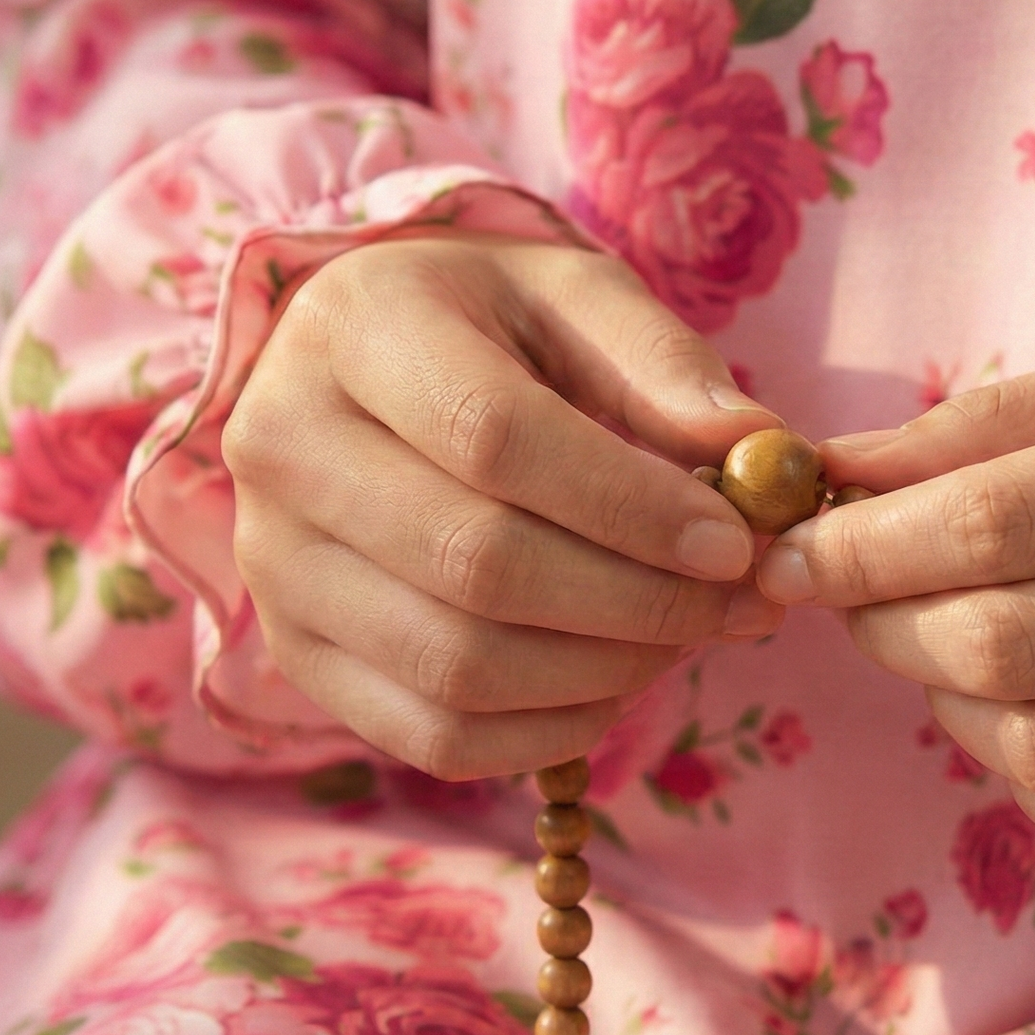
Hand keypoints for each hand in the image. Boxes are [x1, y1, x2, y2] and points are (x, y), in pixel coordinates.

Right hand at [227, 225, 785, 778]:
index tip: (734, 541)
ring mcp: (274, 563)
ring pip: (457, 665)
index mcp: (355, 328)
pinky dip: (550, 730)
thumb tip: (760, 452)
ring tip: (688, 635)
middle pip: (477, 564)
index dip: (630, 506)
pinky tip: (617, 682)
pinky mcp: (297, 653)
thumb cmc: (494, 327)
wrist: (371, 371)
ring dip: (606, 671)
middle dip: (639, 600)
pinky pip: (433, 734)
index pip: (495, 438)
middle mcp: (284, 447)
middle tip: (738, 601)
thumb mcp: (579, 300)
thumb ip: (666, 368)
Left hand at [757, 333, 1034, 864]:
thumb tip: (843, 471)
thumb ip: (1003, 418)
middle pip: (1008, 646)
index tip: (794, 547)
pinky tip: (1027, 716)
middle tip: (855, 597)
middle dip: (888, 626)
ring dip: (949, 706)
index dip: (867, 544)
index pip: (999, 520)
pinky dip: (1030, 779)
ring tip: (942, 650)